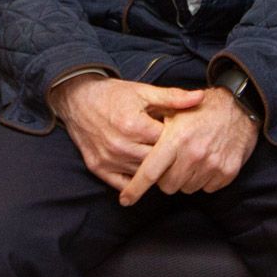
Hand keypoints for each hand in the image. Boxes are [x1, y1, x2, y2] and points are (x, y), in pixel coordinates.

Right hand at [48, 77, 205, 192]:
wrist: (77, 99)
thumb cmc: (113, 94)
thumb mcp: (143, 91)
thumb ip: (173, 97)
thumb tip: (200, 97)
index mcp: (134, 125)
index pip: (168, 142)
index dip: (178, 138)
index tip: (183, 134)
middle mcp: (120, 146)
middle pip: (157, 161)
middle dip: (169, 157)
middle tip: (177, 151)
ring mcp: (108, 160)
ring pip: (142, 175)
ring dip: (154, 170)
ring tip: (162, 160)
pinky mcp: (98, 168)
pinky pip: (123, 184)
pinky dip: (135, 181)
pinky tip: (144, 173)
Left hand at [119, 88, 260, 204]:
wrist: (239, 106)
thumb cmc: (202, 109)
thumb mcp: (174, 111)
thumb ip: (154, 130)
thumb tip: (134, 149)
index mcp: (176, 138)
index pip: (150, 171)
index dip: (135, 188)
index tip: (125, 200)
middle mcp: (194, 154)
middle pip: (168, 186)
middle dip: (165, 178)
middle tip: (172, 163)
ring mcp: (212, 164)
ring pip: (187, 189)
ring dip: (185, 179)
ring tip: (191, 159)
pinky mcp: (227, 172)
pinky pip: (207, 188)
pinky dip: (204, 179)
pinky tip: (206, 162)